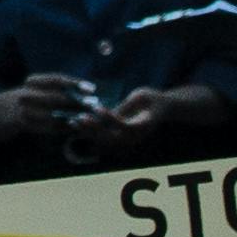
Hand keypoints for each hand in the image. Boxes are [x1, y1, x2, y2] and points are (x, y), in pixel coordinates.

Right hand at [0, 74, 101, 157]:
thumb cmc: (23, 101)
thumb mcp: (34, 90)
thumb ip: (55, 90)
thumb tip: (85, 92)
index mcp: (32, 82)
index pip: (55, 80)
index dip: (74, 83)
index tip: (91, 87)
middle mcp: (27, 94)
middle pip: (55, 97)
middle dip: (76, 101)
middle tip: (94, 104)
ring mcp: (24, 110)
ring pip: (53, 114)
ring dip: (72, 117)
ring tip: (89, 119)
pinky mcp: (23, 124)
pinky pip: (47, 127)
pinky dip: (63, 128)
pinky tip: (75, 128)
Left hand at [63, 89, 178, 164]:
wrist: (162, 108)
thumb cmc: (152, 99)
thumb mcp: (141, 96)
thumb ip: (126, 106)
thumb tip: (107, 113)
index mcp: (142, 126)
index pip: (124, 127)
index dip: (110, 118)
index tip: (97, 108)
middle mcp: (134, 136)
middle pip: (111, 137)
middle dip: (94, 128)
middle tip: (80, 117)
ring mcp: (127, 139)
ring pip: (104, 139)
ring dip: (88, 131)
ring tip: (73, 121)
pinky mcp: (120, 136)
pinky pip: (102, 136)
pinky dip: (89, 131)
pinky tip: (77, 122)